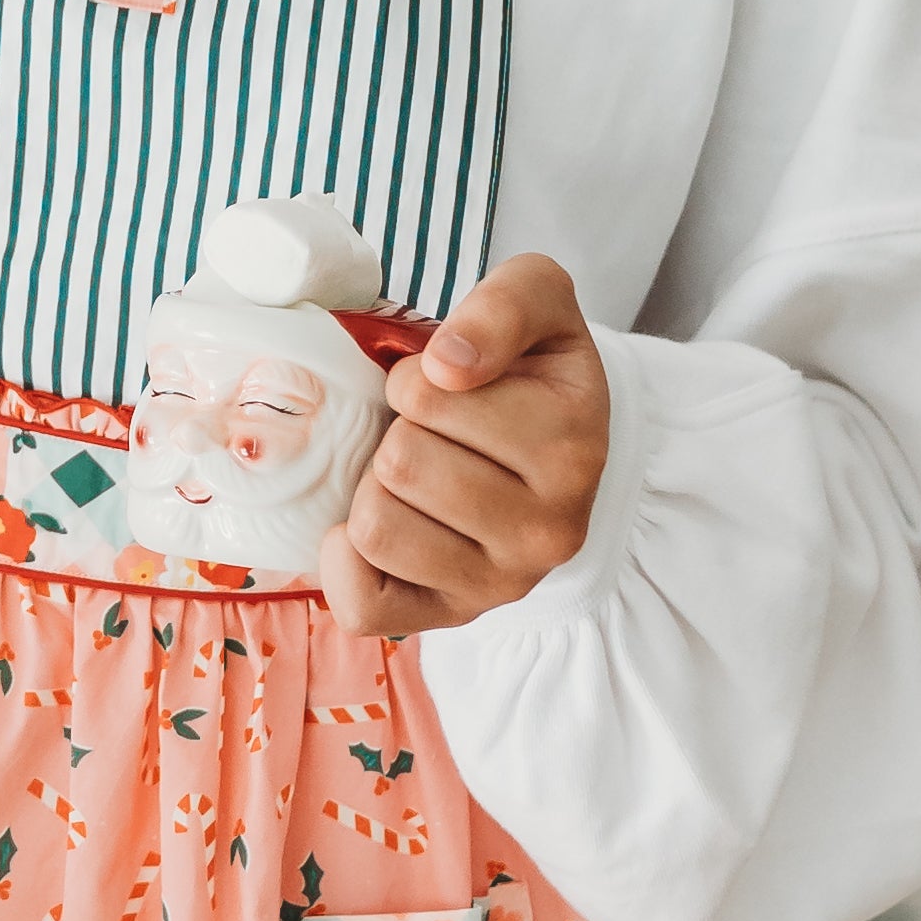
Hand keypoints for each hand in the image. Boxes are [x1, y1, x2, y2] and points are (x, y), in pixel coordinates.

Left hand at [321, 253, 609, 640]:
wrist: (555, 447)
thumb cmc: (530, 371)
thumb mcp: (538, 301)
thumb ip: (504, 305)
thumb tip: (448, 366)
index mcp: (574, 445)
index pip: (427, 398)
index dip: (415, 381)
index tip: (449, 388)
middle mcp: (551, 530)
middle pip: (398, 465)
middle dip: (397, 435)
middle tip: (433, 437)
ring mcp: (502, 585)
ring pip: (375, 528)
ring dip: (374, 492)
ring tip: (415, 480)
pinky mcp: (451, 619)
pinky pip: (362, 605)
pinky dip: (347, 562)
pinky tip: (376, 530)